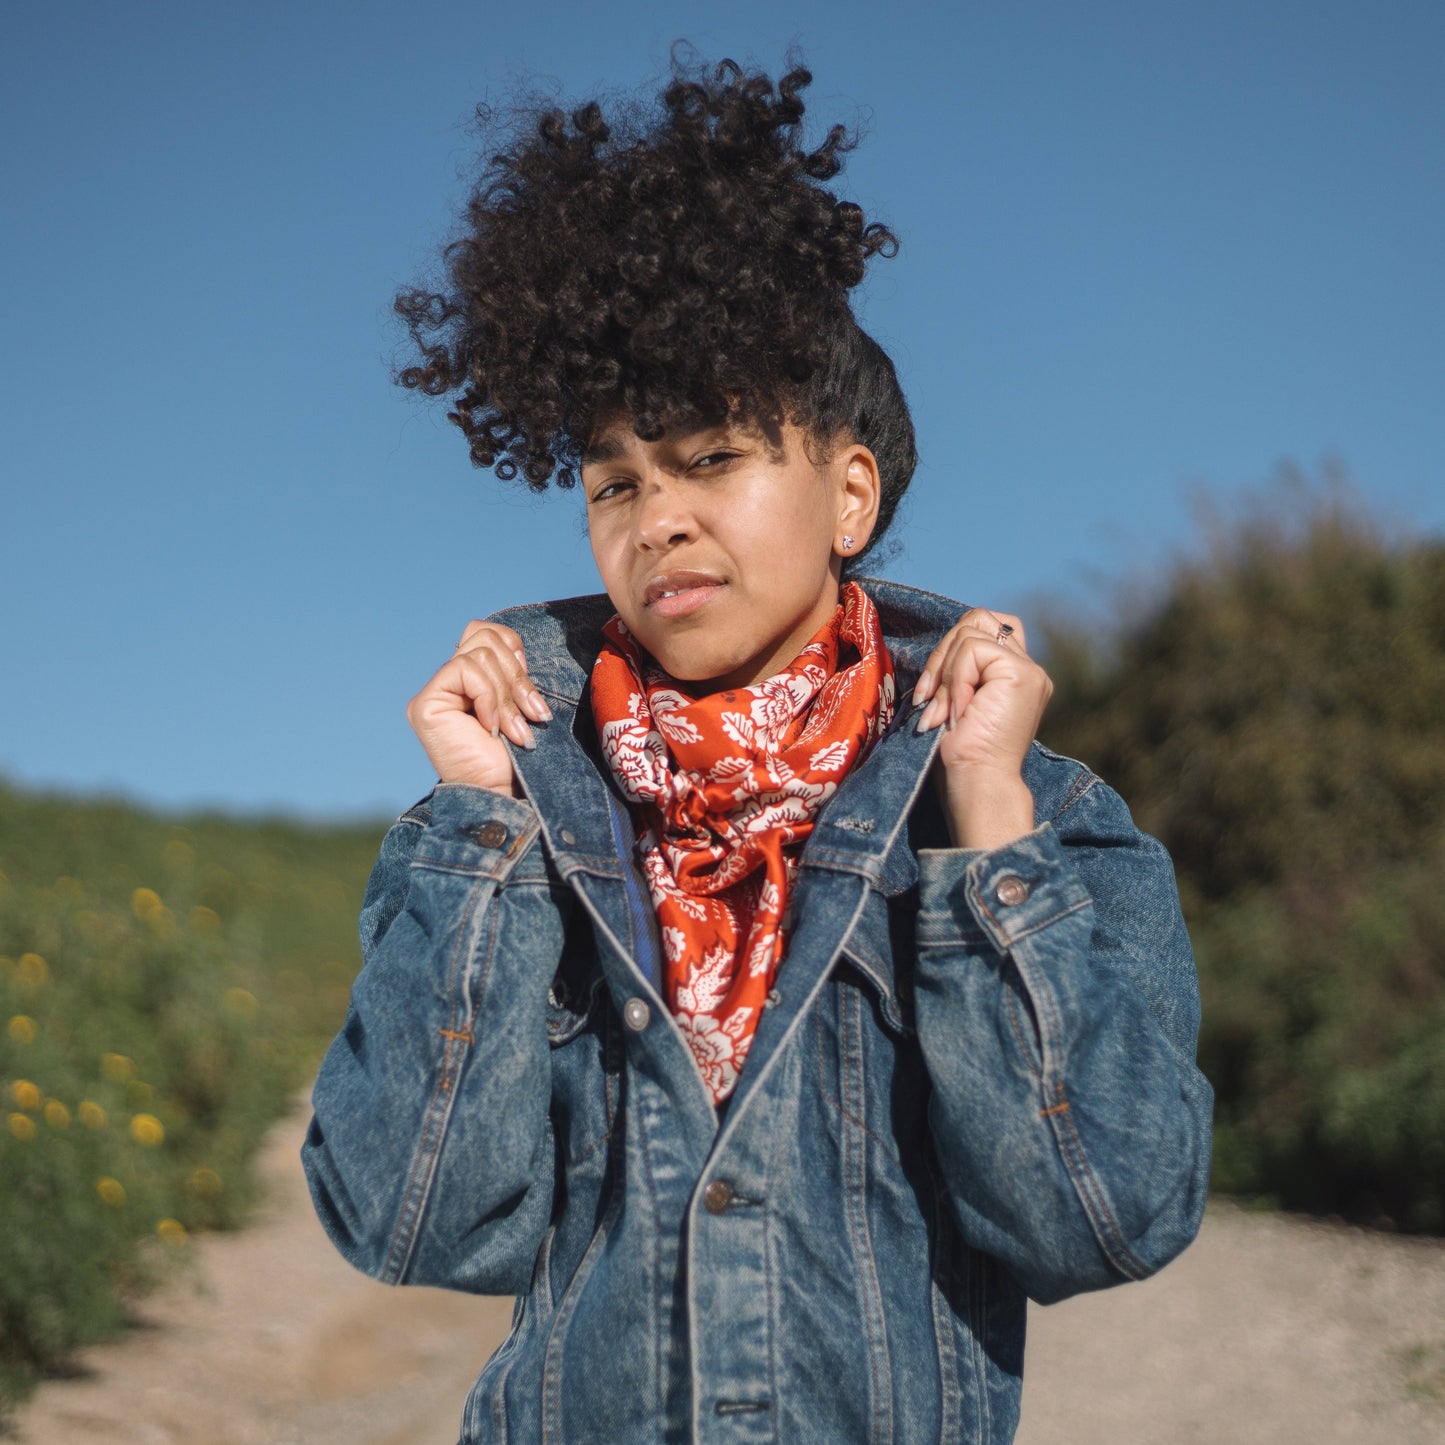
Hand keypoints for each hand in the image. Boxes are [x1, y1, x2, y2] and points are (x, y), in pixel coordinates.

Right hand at [406, 622, 552, 794]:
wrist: (506, 793)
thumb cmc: (518, 756)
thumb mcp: (521, 702)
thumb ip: (511, 671)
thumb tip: (515, 649)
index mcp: (469, 680)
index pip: (486, 632)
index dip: (513, 650)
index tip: (530, 692)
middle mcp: (447, 683)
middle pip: (483, 635)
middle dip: (517, 675)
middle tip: (533, 714)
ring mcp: (433, 693)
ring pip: (479, 654)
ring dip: (508, 694)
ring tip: (517, 730)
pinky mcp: (425, 704)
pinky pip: (464, 670)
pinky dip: (489, 697)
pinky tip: (492, 728)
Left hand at [913, 608, 1053, 848]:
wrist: (977, 784)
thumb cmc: (961, 754)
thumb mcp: (955, 700)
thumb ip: (959, 668)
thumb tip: (942, 644)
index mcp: (1014, 675)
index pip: (982, 628)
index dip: (951, 648)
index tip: (932, 692)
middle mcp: (1028, 668)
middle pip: (976, 620)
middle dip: (941, 655)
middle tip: (929, 698)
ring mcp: (1029, 669)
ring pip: (970, 632)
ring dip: (945, 673)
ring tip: (943, 712)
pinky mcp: (1022, 673)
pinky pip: (972, 649)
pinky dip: (954, 680)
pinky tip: (958, 713)